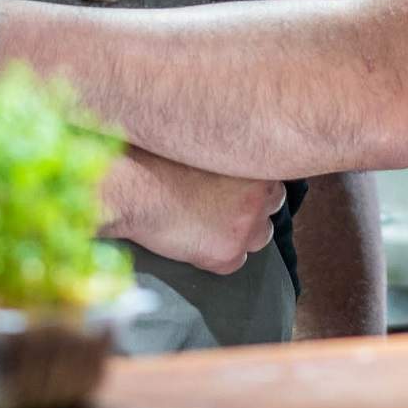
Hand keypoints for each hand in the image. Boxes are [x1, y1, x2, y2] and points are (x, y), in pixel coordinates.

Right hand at [106, 149, 284, 274]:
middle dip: (254, 205)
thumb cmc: (157, 159)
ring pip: (260, 236)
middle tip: (226, 204)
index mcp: (257, 164)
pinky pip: (235, 262)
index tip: (240, 182)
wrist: (134, 189)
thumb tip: (232, 158)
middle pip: (273, 204)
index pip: (272, 173)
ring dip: (242, 232)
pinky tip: (198, 243)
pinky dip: (219, 255)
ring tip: (212, 225)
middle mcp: (260, 196)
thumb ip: (227, 152)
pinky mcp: (228, 253)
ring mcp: (246, 226)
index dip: (254, 180)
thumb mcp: (204, 145)